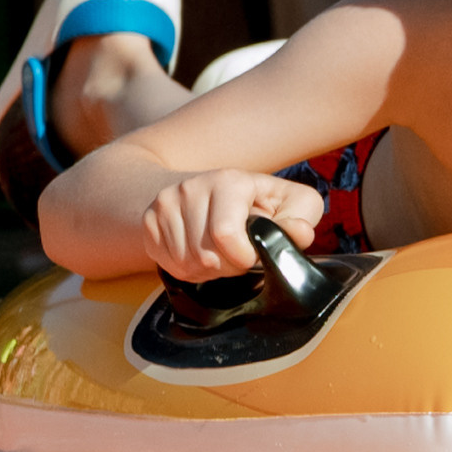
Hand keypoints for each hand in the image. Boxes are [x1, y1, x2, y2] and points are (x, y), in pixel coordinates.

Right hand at [142, 169, 327, 282]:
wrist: (206, 189)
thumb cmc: (258, 202)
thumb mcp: (291, 204)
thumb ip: (301, 219)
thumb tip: (300, 233)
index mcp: (229, 181)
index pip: (225, 235)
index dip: (243, 258)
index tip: (252, 256)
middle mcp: (192, 187)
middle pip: (206, 255)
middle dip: (227, 266)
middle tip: (237, 254)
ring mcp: (166, 203)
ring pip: (186, 262)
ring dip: (208, 269)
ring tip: (220, 252)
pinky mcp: (150, 220)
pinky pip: (167, 263)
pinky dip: (187, 268)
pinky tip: (200, 252)